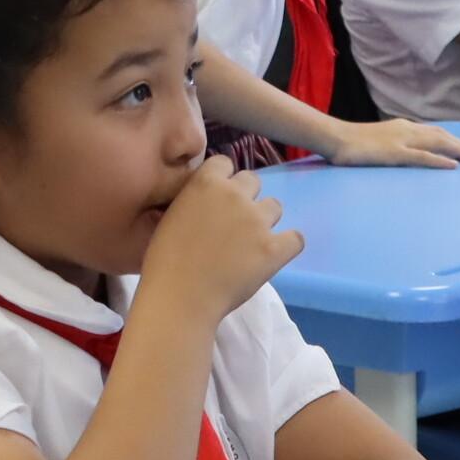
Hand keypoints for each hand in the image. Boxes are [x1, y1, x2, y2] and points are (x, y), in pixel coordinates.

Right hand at [137, 157, 304, 320]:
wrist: (180, 296)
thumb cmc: (163, 260)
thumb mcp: (171, 215)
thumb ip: (192, 199)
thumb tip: (205, 202)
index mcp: (205, 183)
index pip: (225, 163)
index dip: (223, 180)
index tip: (217, 198)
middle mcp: (235, 195)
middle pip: (253, 180)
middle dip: (246, 197)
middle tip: (234, 222)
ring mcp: (258, 221)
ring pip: (275, 206)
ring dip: (265, 220)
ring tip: (252, 242)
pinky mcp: (275, 248)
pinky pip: (296, 238)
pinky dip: (287, 245)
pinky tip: (275, 254)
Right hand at [324, 118, 459, 168]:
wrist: (333, 137)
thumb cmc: (352, 142)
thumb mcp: (378, 141)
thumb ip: (395, 146)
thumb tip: (407, 154)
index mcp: (403, 128)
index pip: (436, 133)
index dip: (455, 140)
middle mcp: (406, 130)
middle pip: (442, 136)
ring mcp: (401, 141)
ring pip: (438, 144)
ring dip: (459, 150)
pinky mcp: (393, 153)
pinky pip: (421, 157)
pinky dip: (439, 160)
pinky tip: (453, 165)